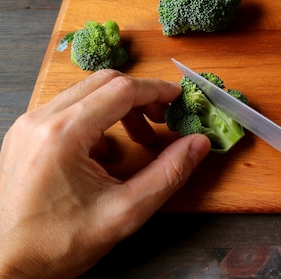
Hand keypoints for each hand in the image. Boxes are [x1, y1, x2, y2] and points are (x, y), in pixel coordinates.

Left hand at [0, 70, 210, 278]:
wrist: (4, 266)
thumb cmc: (56, 244)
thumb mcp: (124, 213)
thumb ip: (168, 174)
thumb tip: (198, 144)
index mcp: (63, 134)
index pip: (122, 90)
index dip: (158, 91)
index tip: (180, 99)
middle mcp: (41, 120)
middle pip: (104, 82)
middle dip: (141, 95)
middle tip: (164, 118)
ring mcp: (28, 126)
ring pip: (85, 92)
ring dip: (119, 106)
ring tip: (140, 138)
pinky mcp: (24, 136)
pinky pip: (67, 109)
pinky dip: (96, 118)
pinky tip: (107, 152)